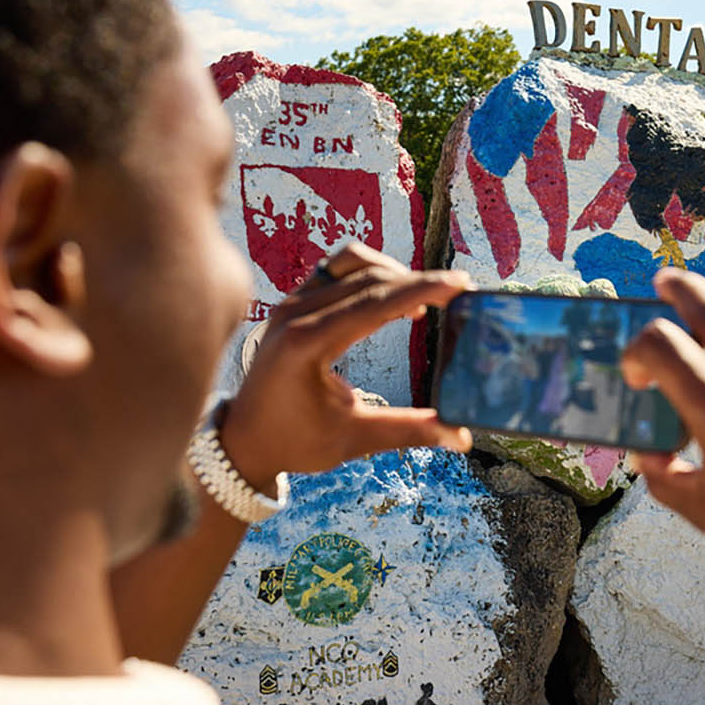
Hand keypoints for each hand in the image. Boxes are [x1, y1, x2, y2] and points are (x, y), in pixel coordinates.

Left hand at [220, 243, 471, 489]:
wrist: (243, 439)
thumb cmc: (294, 442)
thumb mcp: (353, 439)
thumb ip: (408, 431)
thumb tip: (461, 437)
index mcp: (307, 344)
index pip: (374, 303)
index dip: (421, 289)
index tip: (459, 283)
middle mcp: (295, 314)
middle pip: (368, 277)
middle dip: (417, 280)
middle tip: (456, 290)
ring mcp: (290, 303)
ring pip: (352, 262)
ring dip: (392, 272)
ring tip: (422, 298)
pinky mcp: (292, 302)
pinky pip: (335, 269)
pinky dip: (367, 273)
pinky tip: (390, 297)